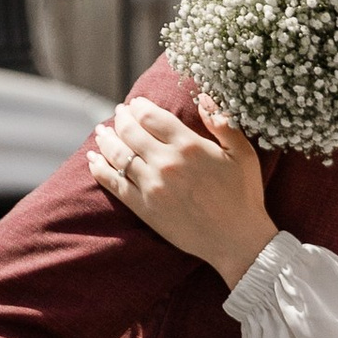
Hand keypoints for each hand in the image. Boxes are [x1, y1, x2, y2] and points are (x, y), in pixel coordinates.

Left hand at [88, 96, 277, 287]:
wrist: (237, 241)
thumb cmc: (244, 195)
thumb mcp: (243, 154)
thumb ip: (223, 123)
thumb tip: (203, 96)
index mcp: (190, 145)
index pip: (151, 116)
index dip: (139, 106)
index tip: (136, 103)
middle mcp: (167, 162)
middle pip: (131, 131)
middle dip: (121, 118)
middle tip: (119, 114)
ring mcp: (152, 185)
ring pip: (118, 154)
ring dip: (106, 139)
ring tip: (102, 132)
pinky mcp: (144, 207)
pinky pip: (113, 183)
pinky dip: (99, 168)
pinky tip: (93, 159)